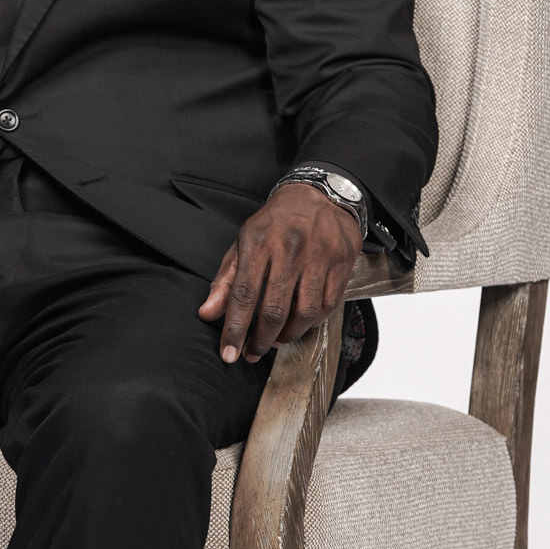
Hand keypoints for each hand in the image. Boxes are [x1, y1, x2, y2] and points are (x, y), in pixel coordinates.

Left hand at [198, 182, 361, 362]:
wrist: (320, 195)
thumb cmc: (277, 223)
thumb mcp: (243, 242)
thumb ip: (224, 280)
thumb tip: (207, 313)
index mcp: (259, 242)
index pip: (243, 294)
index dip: (234, 329)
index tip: (229, 353)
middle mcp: (289, 248)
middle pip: (274, 309)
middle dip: (260, 340)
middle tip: (252, 352)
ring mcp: (318, 255)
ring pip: (303, 313)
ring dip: (287, 336)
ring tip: (275, 340)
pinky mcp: (341, 262)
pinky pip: (327, 305)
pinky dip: (311, 323)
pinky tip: (299, 325)